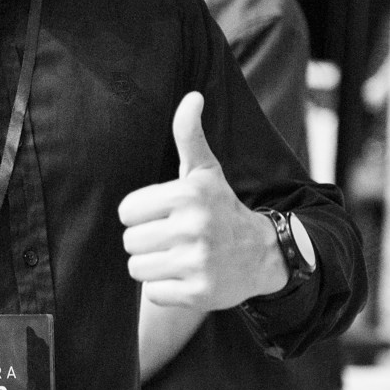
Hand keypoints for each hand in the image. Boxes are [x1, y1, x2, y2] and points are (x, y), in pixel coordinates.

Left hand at [118, 92, 285, 311]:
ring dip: (153, 266)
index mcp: (188, 195)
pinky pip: (153, 293)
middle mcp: (194, 227)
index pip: (126, 211)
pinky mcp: (199, 293)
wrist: (263, 254)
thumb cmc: (221, 208)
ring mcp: (197, 262)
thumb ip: (189, 135)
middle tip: (174, 239)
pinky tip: (187, 277)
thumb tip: (192, 96)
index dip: (141, 215)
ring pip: (137, 269)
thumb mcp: (205, 172)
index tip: (165, 215)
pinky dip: (165, 289)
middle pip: (130, 242)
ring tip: (178, 257)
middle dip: (147, 242)